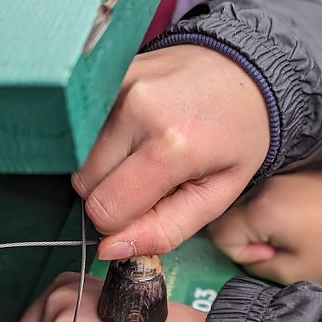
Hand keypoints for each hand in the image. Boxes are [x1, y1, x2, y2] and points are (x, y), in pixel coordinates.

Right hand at [73, 46, 269, 259]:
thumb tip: (109, 249)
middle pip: (85, 183)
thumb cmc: (236, 136)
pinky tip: (135, 132)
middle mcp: (137, 110)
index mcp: (172, 147)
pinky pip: (82, 125)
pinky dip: (101, 139)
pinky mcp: (108, 74)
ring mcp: (118, 85)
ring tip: (144, 154)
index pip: (105, 210)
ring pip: (78, 155)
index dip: (120, 222)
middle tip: (150, 180)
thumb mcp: (217, 195)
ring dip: (104, 166)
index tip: (146, 208)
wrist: (244, 71)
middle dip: (111, 193)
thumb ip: (165, 230)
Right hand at [208, 169, 321, 283]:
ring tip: (297, 232)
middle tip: (282, 247)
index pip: (217, 232)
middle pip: (229, 211)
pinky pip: (270, 189)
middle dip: (246, 234)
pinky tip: (305, 218)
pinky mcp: (299, 168)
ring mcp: (283, 172)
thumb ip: (256, 265)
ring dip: (261, 220)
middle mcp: (266, 183)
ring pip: (248, 199)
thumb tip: (247, 250)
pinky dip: (276, 206)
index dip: (239, 251)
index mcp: (262, 208)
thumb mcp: (295, 273)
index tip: (270, 255)